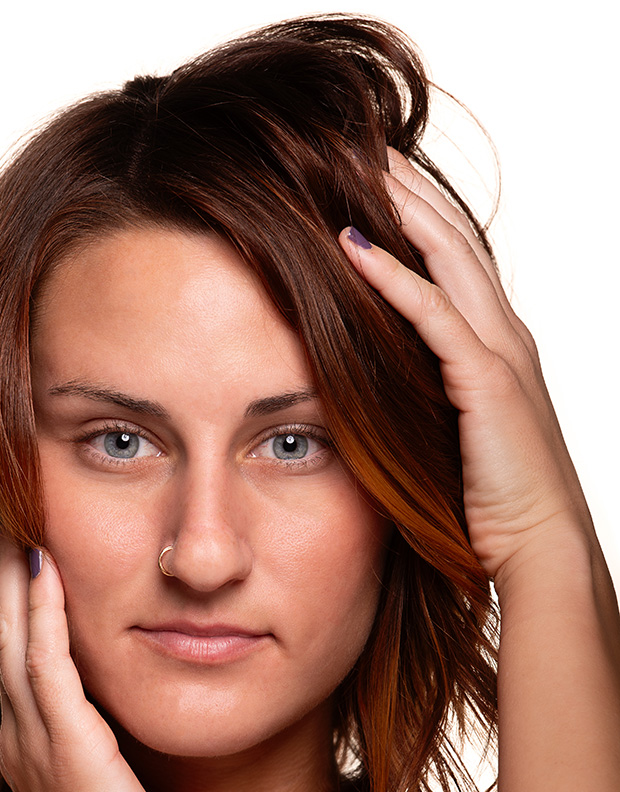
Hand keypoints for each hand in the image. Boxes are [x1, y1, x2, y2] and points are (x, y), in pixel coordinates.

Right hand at [0, 535, 193, 791]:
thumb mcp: (95, 787)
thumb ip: (90, 744)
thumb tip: (104, 713)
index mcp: (31, 744)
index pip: (18, 654)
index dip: (20, 599)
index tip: (31, 549)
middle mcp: (24, 736)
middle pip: (7, 634)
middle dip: (9, 573)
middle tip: (12, 516)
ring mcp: (39, 741)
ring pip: (18, 639)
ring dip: (19, 577)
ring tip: (21, 521)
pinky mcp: (70, 746)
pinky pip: (48, 665)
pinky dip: (45, 613)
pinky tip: (49, 569)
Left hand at [340, 149, 591, 584]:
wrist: (537, 541)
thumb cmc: (493, 496)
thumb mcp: (451, 427)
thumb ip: (423, 390)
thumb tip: (371, 376)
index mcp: (494, 343)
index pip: (453, 262)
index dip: (416, 216)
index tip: (373, 183)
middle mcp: (502, 335)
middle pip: (453, 241)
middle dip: (410, 191)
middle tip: (365, 147)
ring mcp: (500, 353)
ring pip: (449, 261)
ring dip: (403, 211)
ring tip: (359, 168)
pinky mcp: (488, 382)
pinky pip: (435, 317)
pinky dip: (395, 279)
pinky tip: (354, 248)